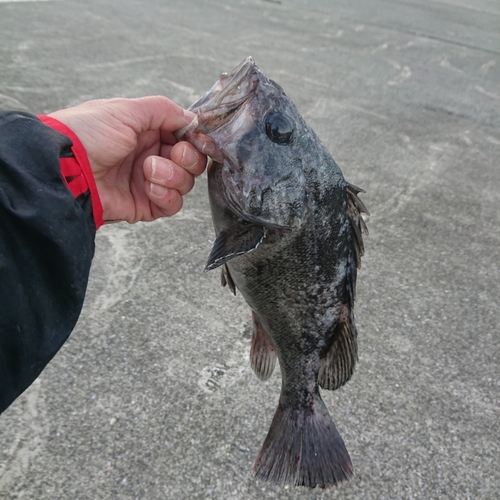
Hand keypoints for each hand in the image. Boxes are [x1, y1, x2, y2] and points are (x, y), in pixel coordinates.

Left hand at [50, 96, 207, 222]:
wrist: (66, 169)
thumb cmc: (88, 134)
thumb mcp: (126, 110)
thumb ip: (163, 110)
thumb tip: (191, 118)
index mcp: (147, 132)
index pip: (186, 138)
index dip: (194, 140)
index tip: (195, 139)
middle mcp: (150, 156)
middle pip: (191, 162)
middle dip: (188, 159)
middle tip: (175, 155)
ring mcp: (148, 182)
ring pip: (185, 184)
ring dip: (173, 176)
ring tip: (148, 170)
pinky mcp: (145, 205)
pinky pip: (172, 205)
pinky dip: (166, 195)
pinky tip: (148, 187)